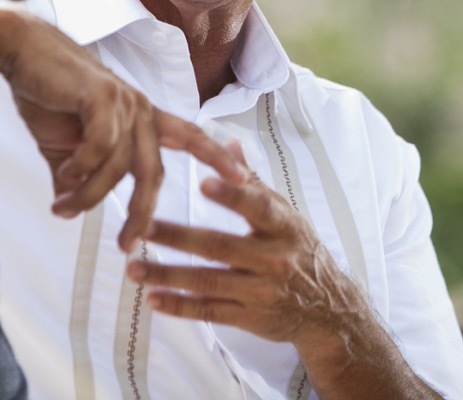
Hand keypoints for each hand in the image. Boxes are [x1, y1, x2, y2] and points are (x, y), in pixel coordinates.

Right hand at [0, 14, 245, 252]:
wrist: (23, 52)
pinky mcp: (101, 97)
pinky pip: (101, 146)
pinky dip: (81, 168)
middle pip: (154, 174)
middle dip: (142, 213)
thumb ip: (74, 177)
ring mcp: (124, 102)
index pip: (191, 138)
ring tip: (62, 209)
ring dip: (89, 195)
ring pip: (119, 166)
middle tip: (127, 245)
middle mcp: (142, 110)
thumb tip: (66, 207)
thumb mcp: (64, 148)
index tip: (244, 179)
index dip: (218, 158)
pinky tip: (62, 178)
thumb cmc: (48, 96)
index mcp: (143, 119)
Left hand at [127, 143, 441, 398]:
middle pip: (220, 246)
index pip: (257, 207)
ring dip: (168, 275)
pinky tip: (150, 299)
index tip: (202, 182)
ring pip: (208, 282)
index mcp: (283, 227)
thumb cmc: (300, 250)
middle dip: (178, 237)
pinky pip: (209, 312)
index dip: (232, 195)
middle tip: (142, 227)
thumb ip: (253, 182)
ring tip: (133, 268)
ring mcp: (261, 292)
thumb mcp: (285, 215)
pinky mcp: (250, 318)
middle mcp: (274, 260)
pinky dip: (179, 307)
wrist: (328, 309)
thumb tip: (227, 143)